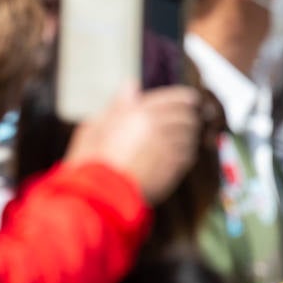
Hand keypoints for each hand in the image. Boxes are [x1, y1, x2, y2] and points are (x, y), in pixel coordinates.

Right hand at [68, 83, 200, 203]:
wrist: (101, 197)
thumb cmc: (91, 162)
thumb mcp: (95, 126)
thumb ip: (117, 105)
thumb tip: (131, 85)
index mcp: (140, 113)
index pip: (174, 98)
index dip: (185, 97)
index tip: (192, 99)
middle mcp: (159, 127)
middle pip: (186, 117)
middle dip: (189, 116)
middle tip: (191, 118)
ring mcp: (169, 150)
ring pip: (189, 137)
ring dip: (188, 135)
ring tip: (183, 138)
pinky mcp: (173, 170)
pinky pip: (187, 156)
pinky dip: (186, 153)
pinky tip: (178, 156)